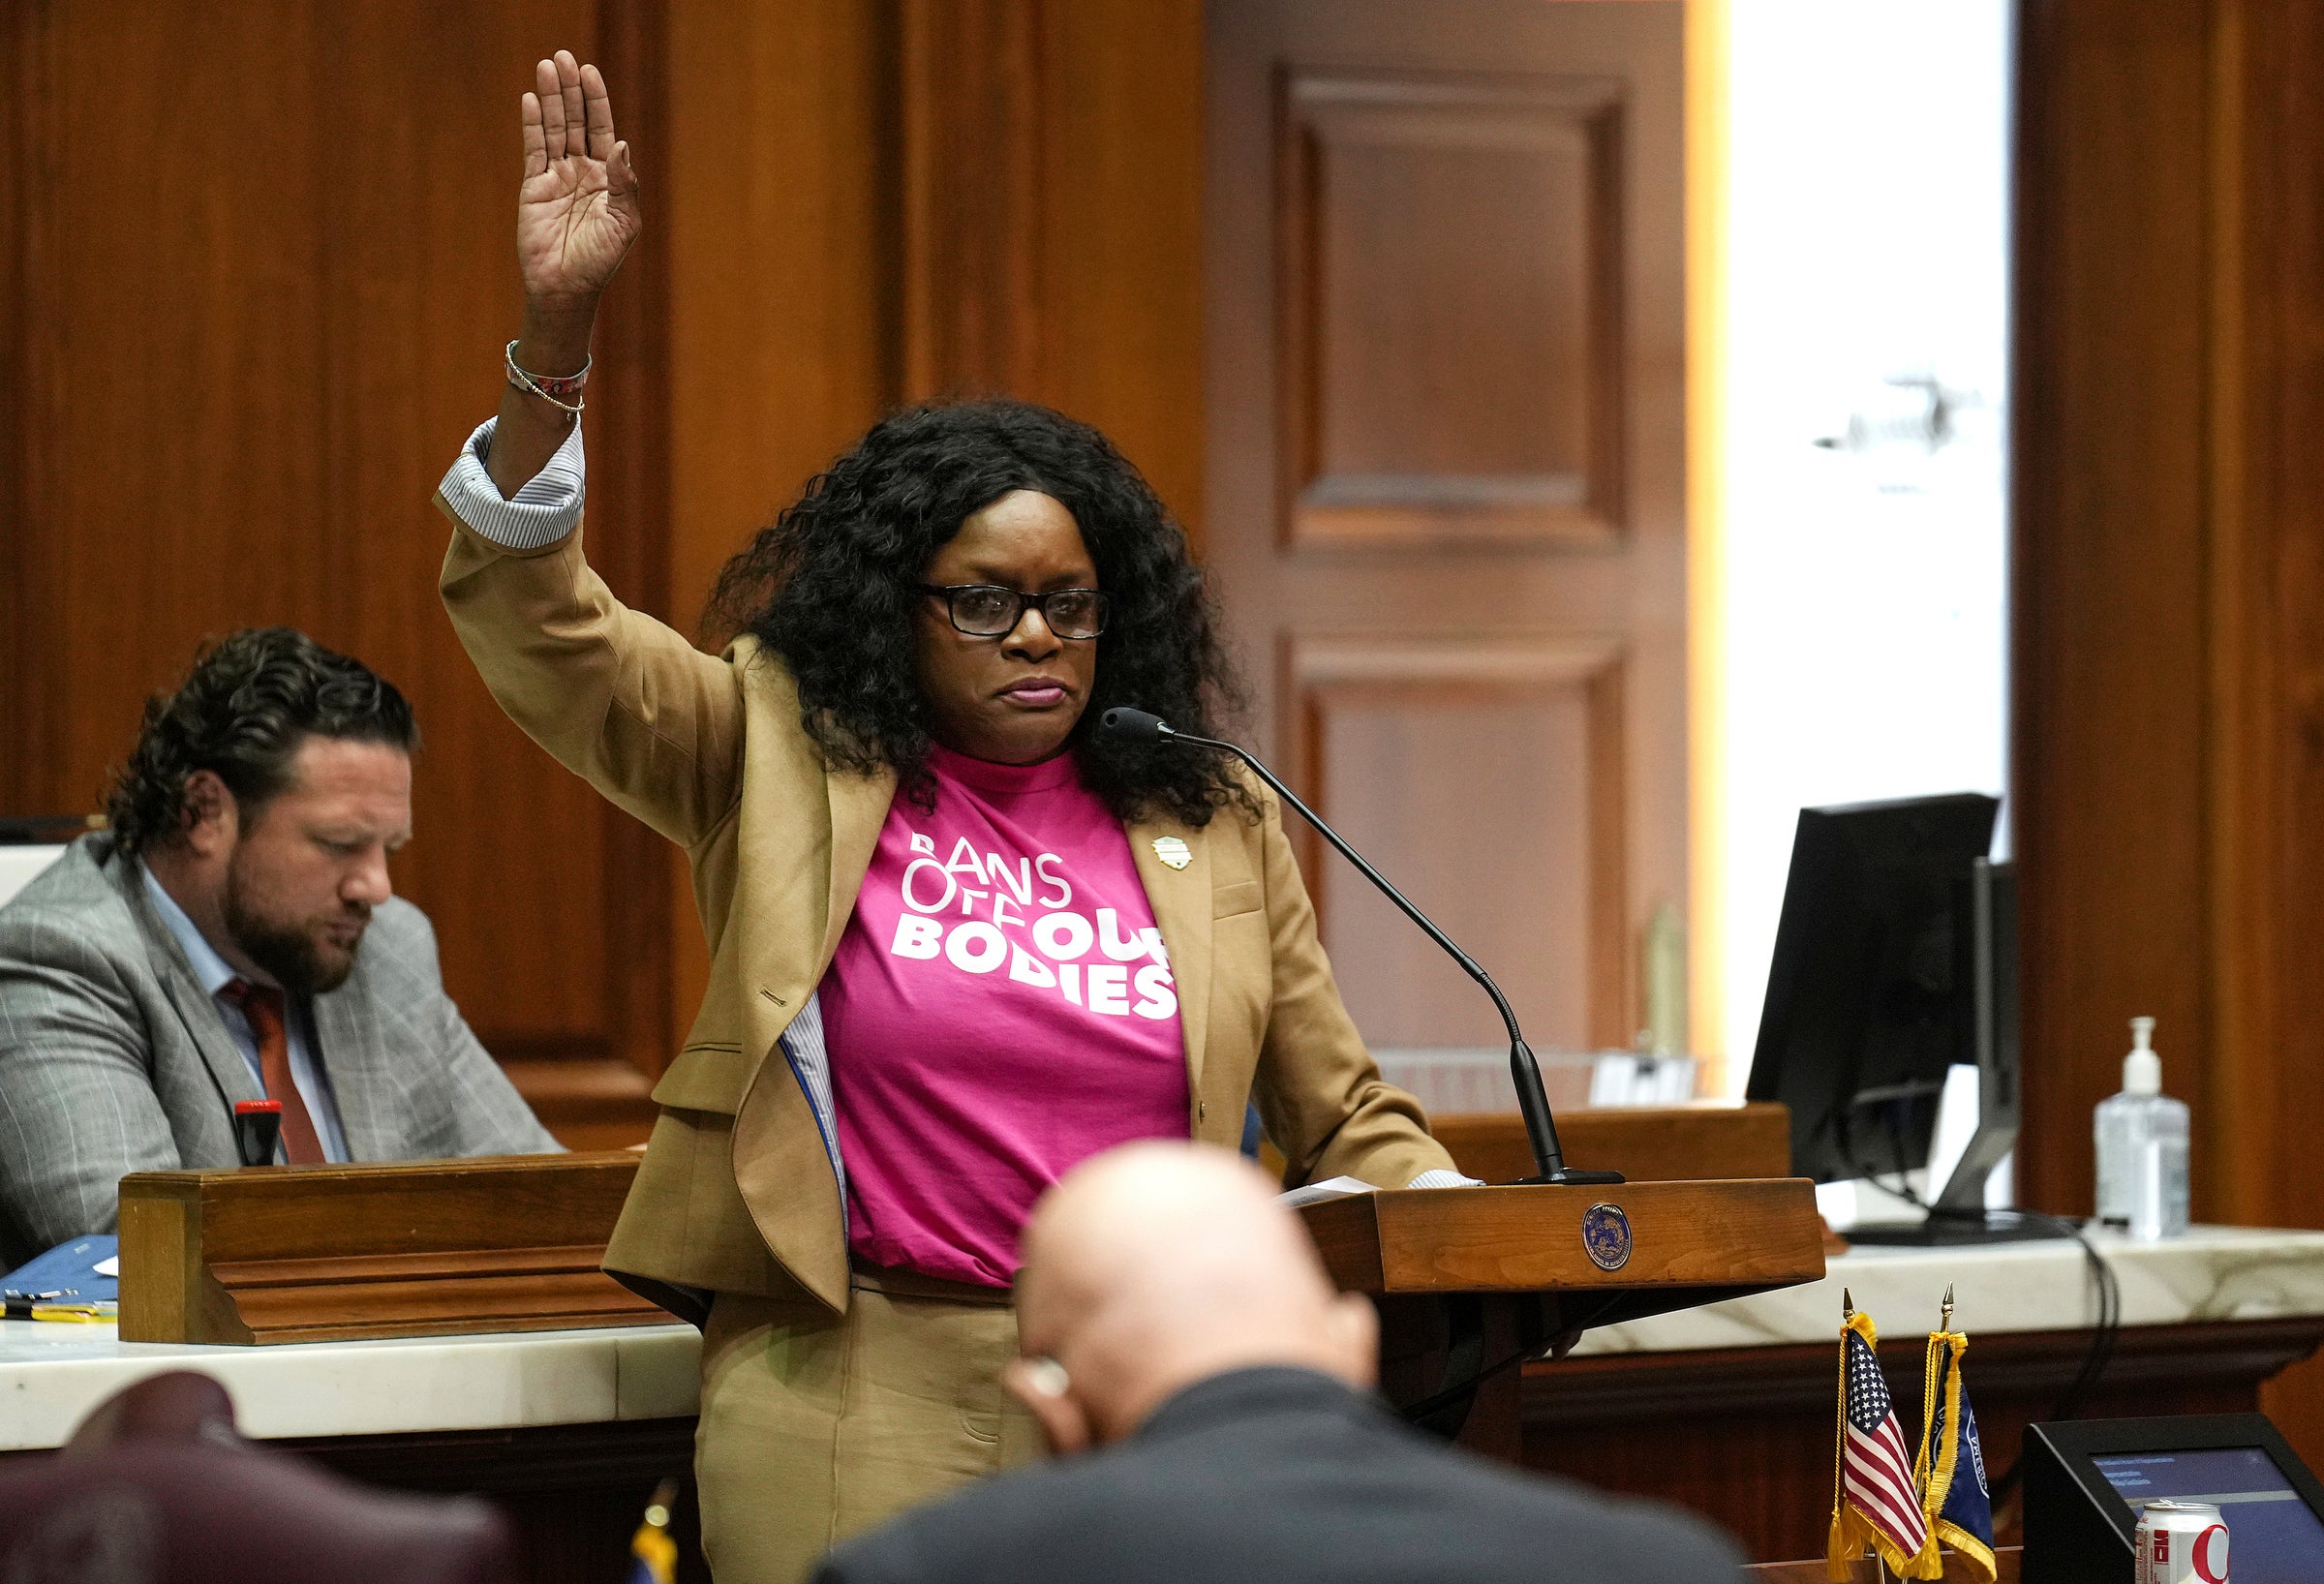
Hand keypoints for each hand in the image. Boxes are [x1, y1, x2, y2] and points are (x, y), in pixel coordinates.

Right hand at [516, 51, 640, 315]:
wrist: (566, 288)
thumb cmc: (600, 261)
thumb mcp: (624, 223)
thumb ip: (623, 183)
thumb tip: (621, 143)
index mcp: (608, 178)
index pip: (602, 130)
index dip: (597, 101)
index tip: (591, 73)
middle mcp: (583, 172)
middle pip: (576, 121)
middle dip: (572, 90)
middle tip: (565, 58)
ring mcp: (557, 177)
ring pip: (553, 129)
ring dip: (550, 98)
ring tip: (546, 67)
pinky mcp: (534, 187)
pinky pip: (533, 150)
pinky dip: (531, 125)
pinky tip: (529, 99)